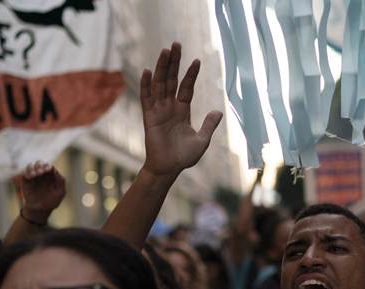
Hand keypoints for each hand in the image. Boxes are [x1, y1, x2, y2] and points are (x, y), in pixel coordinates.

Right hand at [15, 161, 65, 221]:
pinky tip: (31, 177)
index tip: (48, 169)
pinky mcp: (26, 181)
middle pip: (40, 163)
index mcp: (51, 176)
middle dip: (41, 165)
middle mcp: (42, 175)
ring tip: (36, 174)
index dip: (48, 166)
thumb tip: (57, 172)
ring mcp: (33, 177)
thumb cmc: (52, 202)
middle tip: (42, 171)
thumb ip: (61, 182)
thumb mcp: (60, 193)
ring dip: (34, 167)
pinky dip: (28, 172)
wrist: (39, 210)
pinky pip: (25, 173)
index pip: (49, 166)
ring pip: (32, 166)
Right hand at [140, 42, 223, 177]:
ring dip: (162, 67)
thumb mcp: (202, 140)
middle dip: (174, 62)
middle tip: (176, 44)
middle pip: (172, 80)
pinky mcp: (149, 117)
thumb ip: (209, 125)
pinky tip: (147, 71)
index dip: (191, 74)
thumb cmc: (184, 157)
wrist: (169, 168)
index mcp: (182, 110)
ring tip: (165, 51)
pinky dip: (146, 85)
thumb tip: (218, 111)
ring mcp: (159, 110)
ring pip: (160, 84)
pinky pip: (147, 98)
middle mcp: (170, 107)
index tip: (196, 60)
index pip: (186, 87)